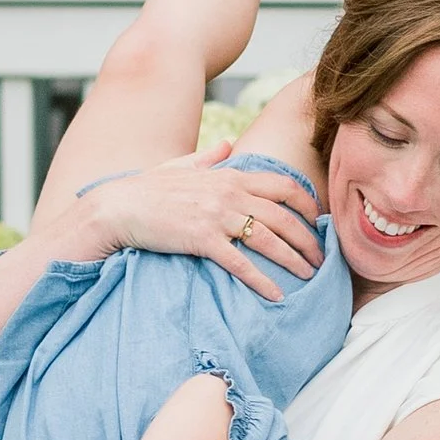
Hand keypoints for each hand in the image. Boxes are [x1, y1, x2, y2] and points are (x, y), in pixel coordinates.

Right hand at [63, 153, 322, 300]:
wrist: (118, 206)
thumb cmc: (148, 189)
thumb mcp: (182, 166)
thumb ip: (210, 156)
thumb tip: (229, 143)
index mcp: (229, 175)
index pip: (283, 185)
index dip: (307, 203)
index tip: (319, 220)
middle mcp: (229, 194)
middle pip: (283, 216)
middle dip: (308, 238)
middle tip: (322, 258)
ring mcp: (216, 217)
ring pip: (269, 239)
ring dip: (294, 259)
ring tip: (309, 276)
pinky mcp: (202, 240)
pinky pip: (240, 263)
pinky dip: (261, 280)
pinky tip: (276, 296)